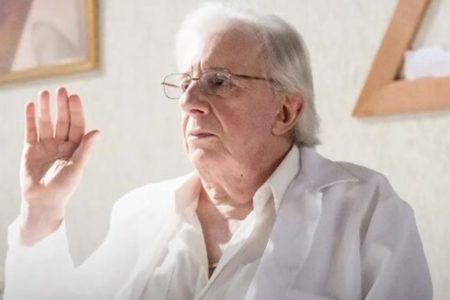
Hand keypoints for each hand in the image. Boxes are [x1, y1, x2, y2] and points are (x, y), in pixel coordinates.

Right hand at [19, 87, 98, 245]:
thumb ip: (85, 150)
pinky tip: (31, 106)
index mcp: (75, 148)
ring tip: (44, 93)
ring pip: (46, 123)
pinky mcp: (31, 150)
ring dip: (46, 109)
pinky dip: (31, 119)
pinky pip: (31, 131)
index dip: (76, 112)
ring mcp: (46, 146)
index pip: (76, 126)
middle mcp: (62, 145)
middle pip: (62, 121)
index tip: (74, 97)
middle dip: (62, 106)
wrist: (42, 202)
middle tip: (61, 90)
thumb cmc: (63, 188)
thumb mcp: (76, 168)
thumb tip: (97, 132)